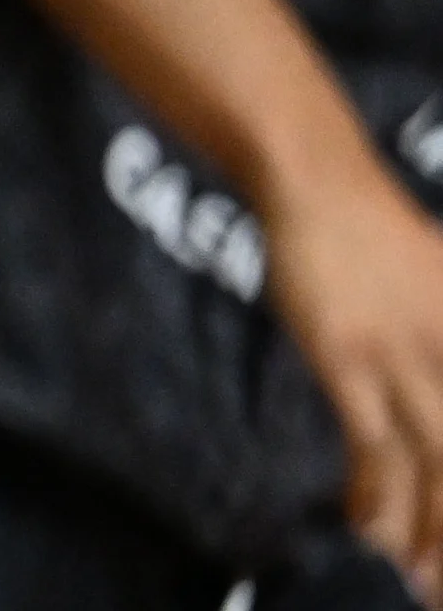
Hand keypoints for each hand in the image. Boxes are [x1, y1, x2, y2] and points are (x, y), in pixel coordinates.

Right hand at [265, 158, 442, 600]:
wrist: (320, 182)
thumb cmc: (378, 237)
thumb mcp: (440, 293)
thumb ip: (441, 344)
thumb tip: (430, 407)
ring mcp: (406, 358)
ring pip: (436, 466)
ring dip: (430, 530)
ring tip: (422, 580)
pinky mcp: (350, 359)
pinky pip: (371, 444)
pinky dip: (374, 493)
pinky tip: (369, 527)